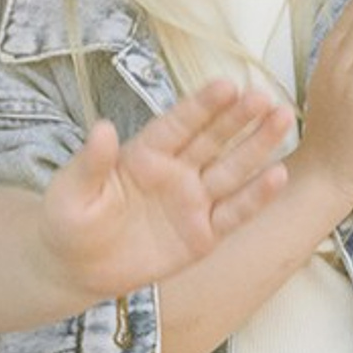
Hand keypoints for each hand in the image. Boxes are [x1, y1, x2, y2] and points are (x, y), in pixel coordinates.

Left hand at [38, 80, 293, 298]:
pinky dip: (256, 196)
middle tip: (265, 96)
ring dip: (258, 145)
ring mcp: (192, 202)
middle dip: (240, 117)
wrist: (75, 269)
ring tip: (283, 119)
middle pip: (213, 138)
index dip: (202, 104)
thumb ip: (91, 162)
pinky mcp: (202, 235)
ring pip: (231, 169)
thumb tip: (102, 128)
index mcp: (144, 153)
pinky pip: (234, 213)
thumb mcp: (72, 190)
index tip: (227, 84)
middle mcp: (175, 171)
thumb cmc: (68, 221)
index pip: (179, 123)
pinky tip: (279, 175)